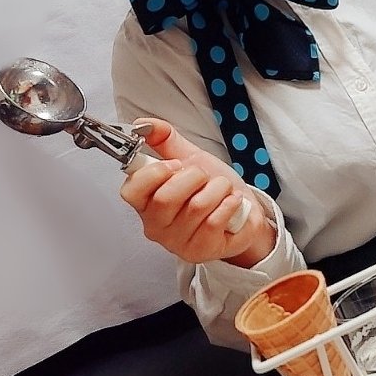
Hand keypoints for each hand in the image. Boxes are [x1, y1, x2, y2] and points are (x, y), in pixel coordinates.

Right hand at [119, 119, 275, 266]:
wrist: (243, 213)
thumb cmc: (213, 189)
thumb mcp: (190, 159)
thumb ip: (165, 140)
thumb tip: (143, 125)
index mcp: (145, 202)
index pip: (132, 190)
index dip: (156, 173)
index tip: (176, 165)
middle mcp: (155, 225)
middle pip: (167, 197)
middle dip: (195, 177)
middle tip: (204, 178)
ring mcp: (176, 241)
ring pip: (196, 206)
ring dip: (218, 189)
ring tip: (221, 191)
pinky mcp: (200, 251)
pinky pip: (215, 220)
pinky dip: (229, 204)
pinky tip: (231, 203)